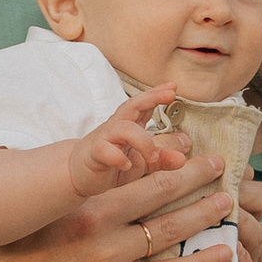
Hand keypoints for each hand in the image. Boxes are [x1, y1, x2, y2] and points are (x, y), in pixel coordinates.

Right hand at [0, 147, 236, 261]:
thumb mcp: (19, 213)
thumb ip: (48, 191)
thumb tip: (58, 166)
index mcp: (74, 197)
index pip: (127, 166)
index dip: (160, 151)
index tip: (181, 141)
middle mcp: (96, 222)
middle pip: (157, 191)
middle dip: (193, 174)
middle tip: (219, 164)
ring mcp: (108, 259)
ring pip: (170, 229)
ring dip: (204, 213)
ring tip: (228, 202)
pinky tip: (223, 253)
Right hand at [65, 85, 199, 203]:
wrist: (77, 174)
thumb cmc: (111, 162)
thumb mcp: (141, 162)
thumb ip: (161, 158)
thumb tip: (184, 156)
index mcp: (129, 125)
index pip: (144, 104)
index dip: (158, 94)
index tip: (174, 86)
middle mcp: (116, 127)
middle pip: (132, 105)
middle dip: (151, 97)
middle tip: (170, 95)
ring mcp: (104, 139)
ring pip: (123, 128)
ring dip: (142, 141)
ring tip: (152, 156)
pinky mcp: (93, 154)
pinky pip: (105, 150)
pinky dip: (118, 157)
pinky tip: (127, 165)